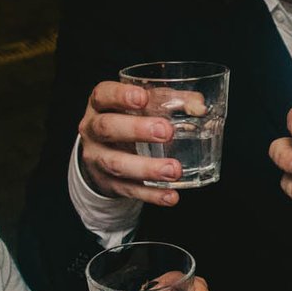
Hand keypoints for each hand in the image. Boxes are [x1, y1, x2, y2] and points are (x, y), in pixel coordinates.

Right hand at [77, 80, 189, 207]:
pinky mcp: (108, 184)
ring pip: (116, 164)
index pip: (102, 95)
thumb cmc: (128, 120)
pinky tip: (171, 195)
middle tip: (167, 132)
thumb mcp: (142, 106)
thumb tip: (198, 106)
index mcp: (100, 105)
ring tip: (174, 170)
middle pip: (107, 128)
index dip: (120, 95)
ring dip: (147, 168)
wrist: (103, 155)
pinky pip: (129, 190)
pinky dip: (151, 194)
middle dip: (137, 130)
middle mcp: (93, 130)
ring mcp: (98, 159)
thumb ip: (170, 101)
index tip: (143, 97)